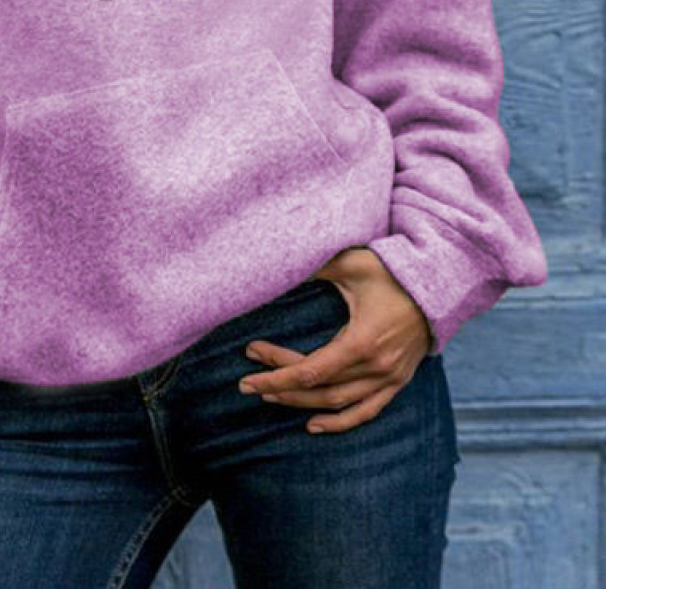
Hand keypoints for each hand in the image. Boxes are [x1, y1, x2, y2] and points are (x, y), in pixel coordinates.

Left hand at [237, 246, 432, 433]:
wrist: (440, 285)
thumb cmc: (392, 272)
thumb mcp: (352, 264)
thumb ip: (316, 265)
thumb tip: (279, 264)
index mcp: (363, 341)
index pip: (311, 370)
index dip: (277, 374)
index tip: (249, 372)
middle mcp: (376, 367)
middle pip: (319, 388)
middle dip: (280, 385)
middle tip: (248, 381)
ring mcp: (389, 378)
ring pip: (338, 403)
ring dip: (301, 403)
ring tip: (271, 395)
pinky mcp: (397, 382)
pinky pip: (366, 411)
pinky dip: (339, 422)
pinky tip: (312, 424)